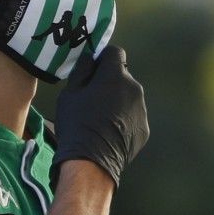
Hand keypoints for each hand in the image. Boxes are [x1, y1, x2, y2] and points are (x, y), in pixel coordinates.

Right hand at [52, 43, 148, 187]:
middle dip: (109, 82)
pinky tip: (108, 133)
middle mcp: (134, 88)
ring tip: (100, 121)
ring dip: (117, 102)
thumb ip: (82, 70)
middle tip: (92, 100)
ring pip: (128, 97)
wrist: (91, 162)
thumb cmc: (76, 124)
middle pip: (122, 76)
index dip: (102, 59)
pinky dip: (123, 120)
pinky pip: (132, 116)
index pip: (114, 52)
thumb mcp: (69, 93)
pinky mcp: (144, 128)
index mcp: (114, 76)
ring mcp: (141, 109)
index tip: (92, 71)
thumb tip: (90, 57)